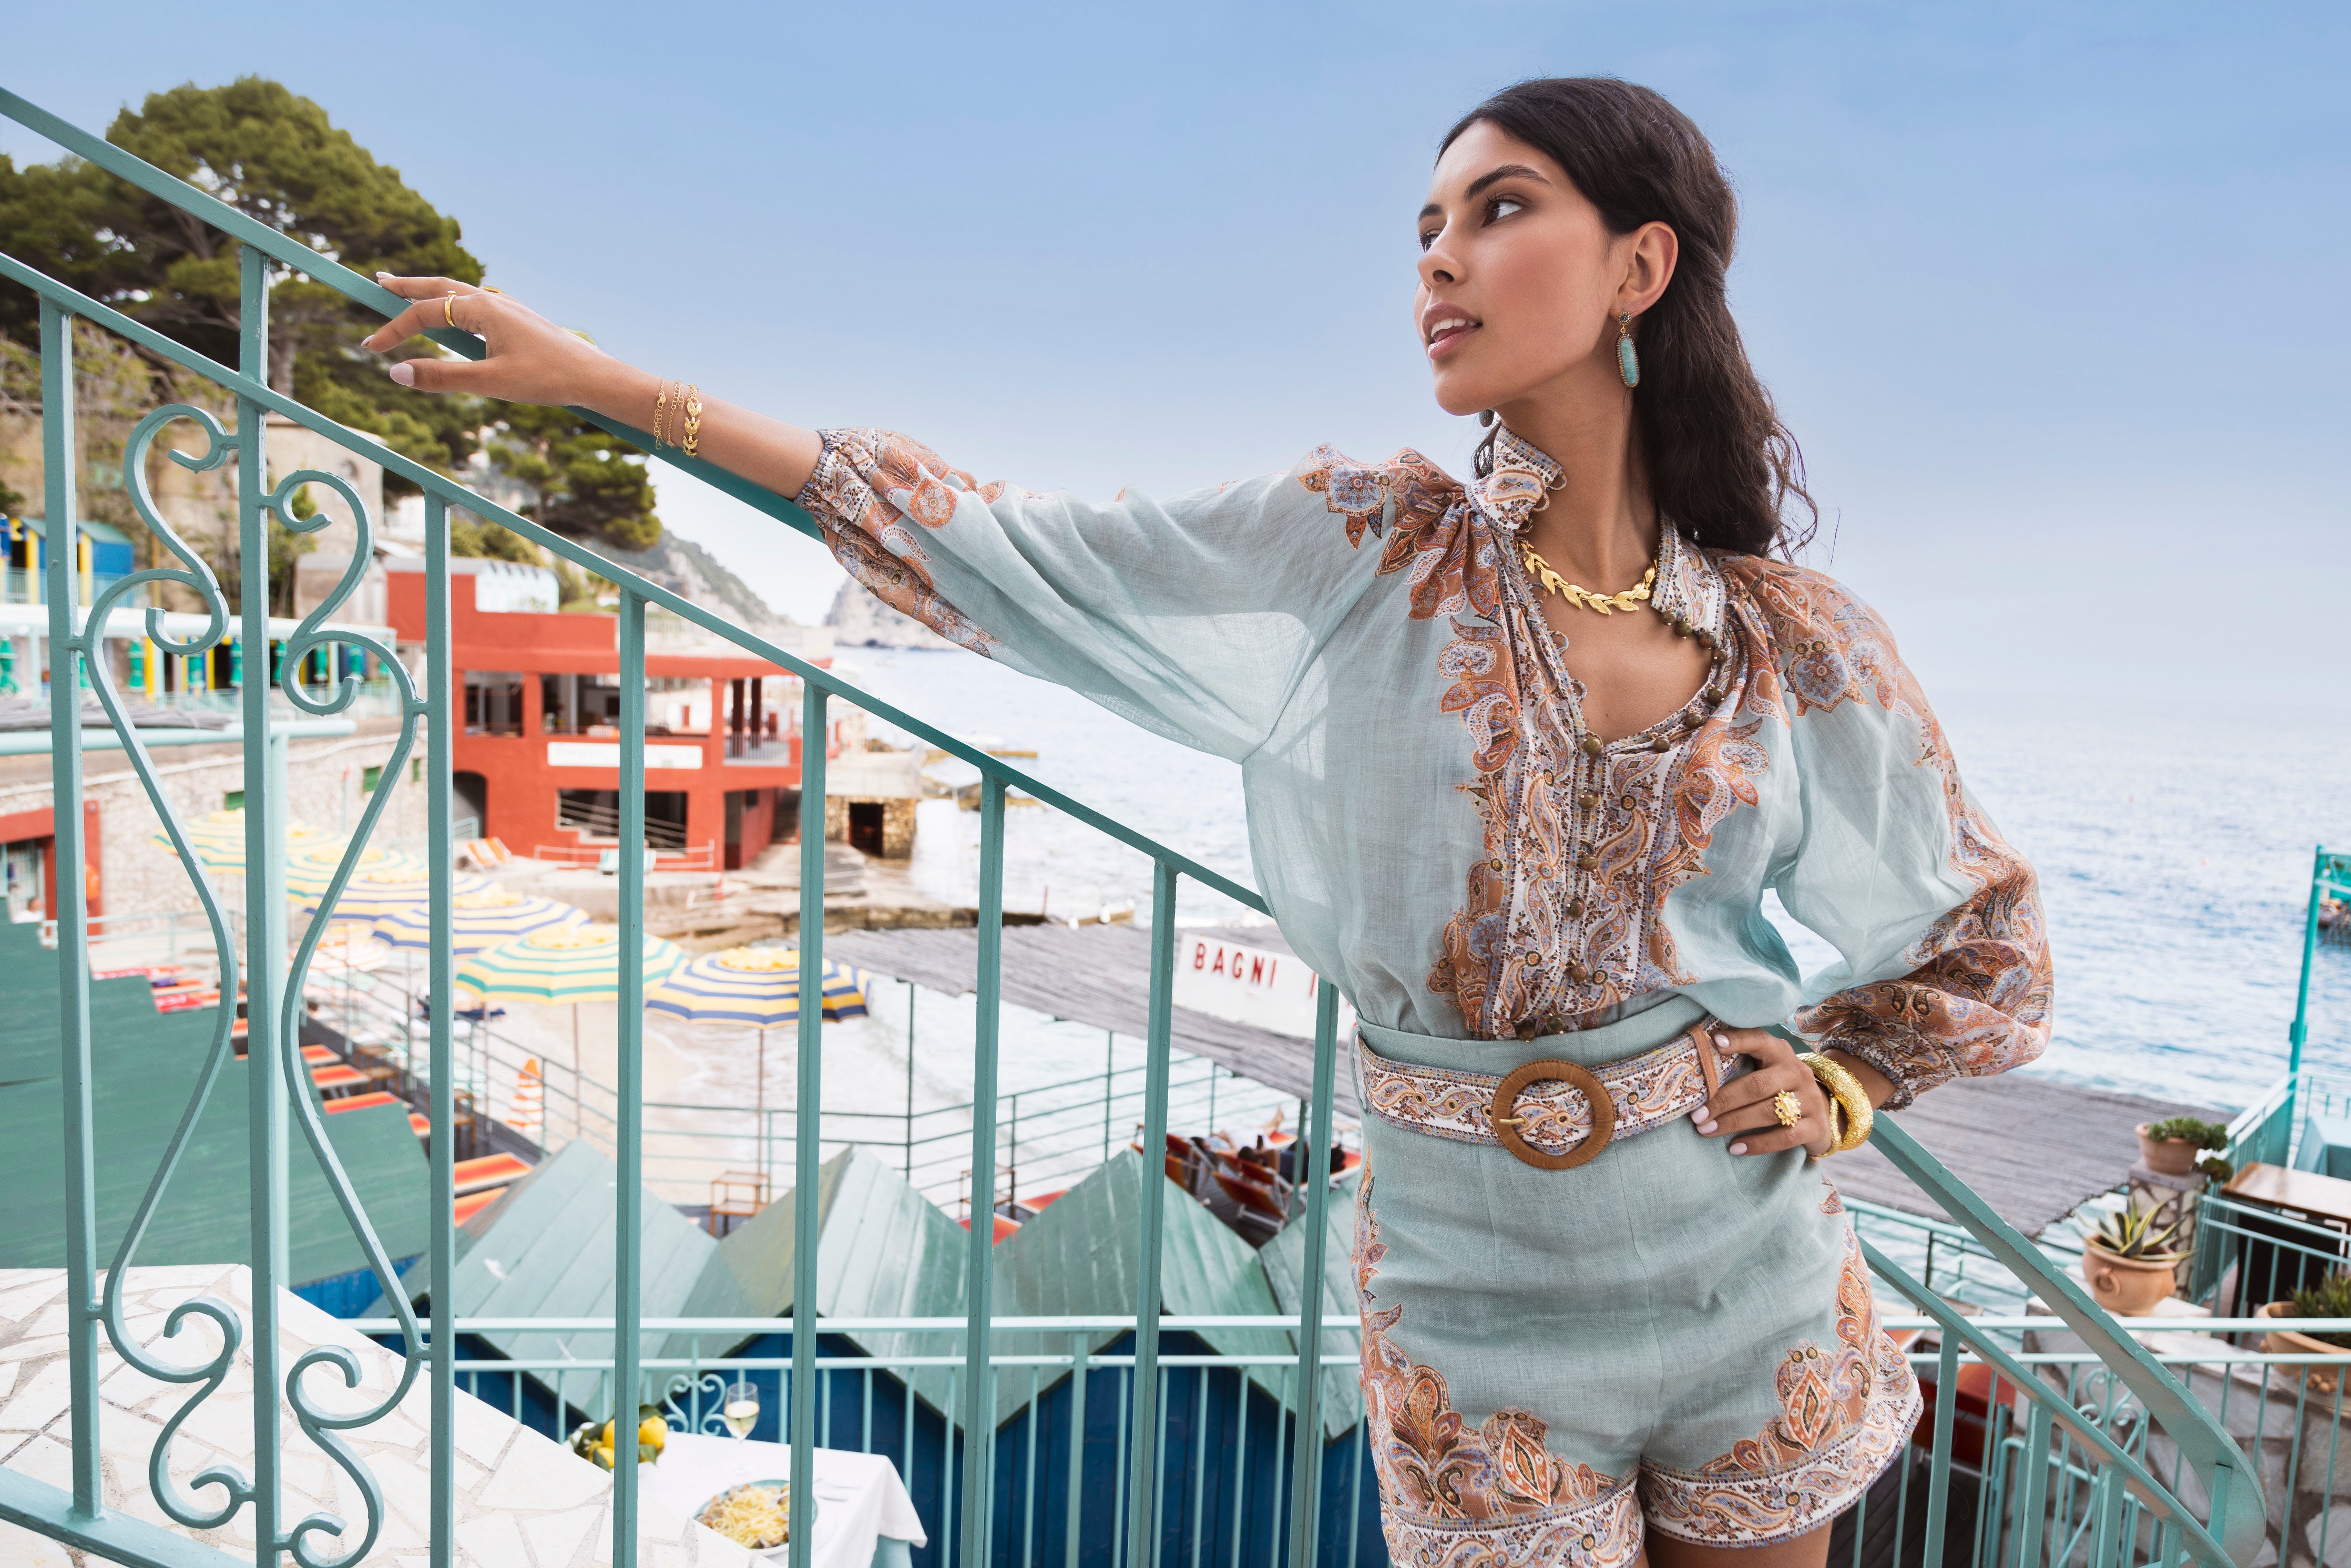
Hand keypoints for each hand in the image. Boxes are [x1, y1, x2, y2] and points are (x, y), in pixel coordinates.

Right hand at [359, 274, 648, 411]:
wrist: (593, 377)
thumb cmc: (547, 378)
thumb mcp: (489, 382)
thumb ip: (441, 377)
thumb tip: (396, 374)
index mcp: (482, 309)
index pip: (424, 313)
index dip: (393, 330)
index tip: (370, 348)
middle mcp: (492, 301)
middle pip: (438, 287)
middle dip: (407, 286)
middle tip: (378, 283)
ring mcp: (507, 308)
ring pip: (458, 294)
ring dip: (430, 292)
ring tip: (408, 291)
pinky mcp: (518, 320)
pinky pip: (476, 305)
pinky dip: (454, 304)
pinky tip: (455, 314)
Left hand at [1689, 1027, 1834, 1158]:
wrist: (1825, 1114)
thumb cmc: (1781, 1089)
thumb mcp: (1767, 1070)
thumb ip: (1743, 1065)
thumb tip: (1696, 1073)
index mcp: (1780, 1053)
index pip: (1759, 1040)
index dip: (1739, 1040)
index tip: (1715, 1041)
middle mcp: (1797, 1072)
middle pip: (1757, 1085)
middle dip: (1723, 1100)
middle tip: (1697, 1115)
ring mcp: (1810, 1099)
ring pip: (1768, 1111)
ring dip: (1734, 1122)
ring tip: (1707, 1130)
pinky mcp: (1816, 1127)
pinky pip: (1785, 1136)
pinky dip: (1758, 1144)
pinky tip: (1735, 1148)